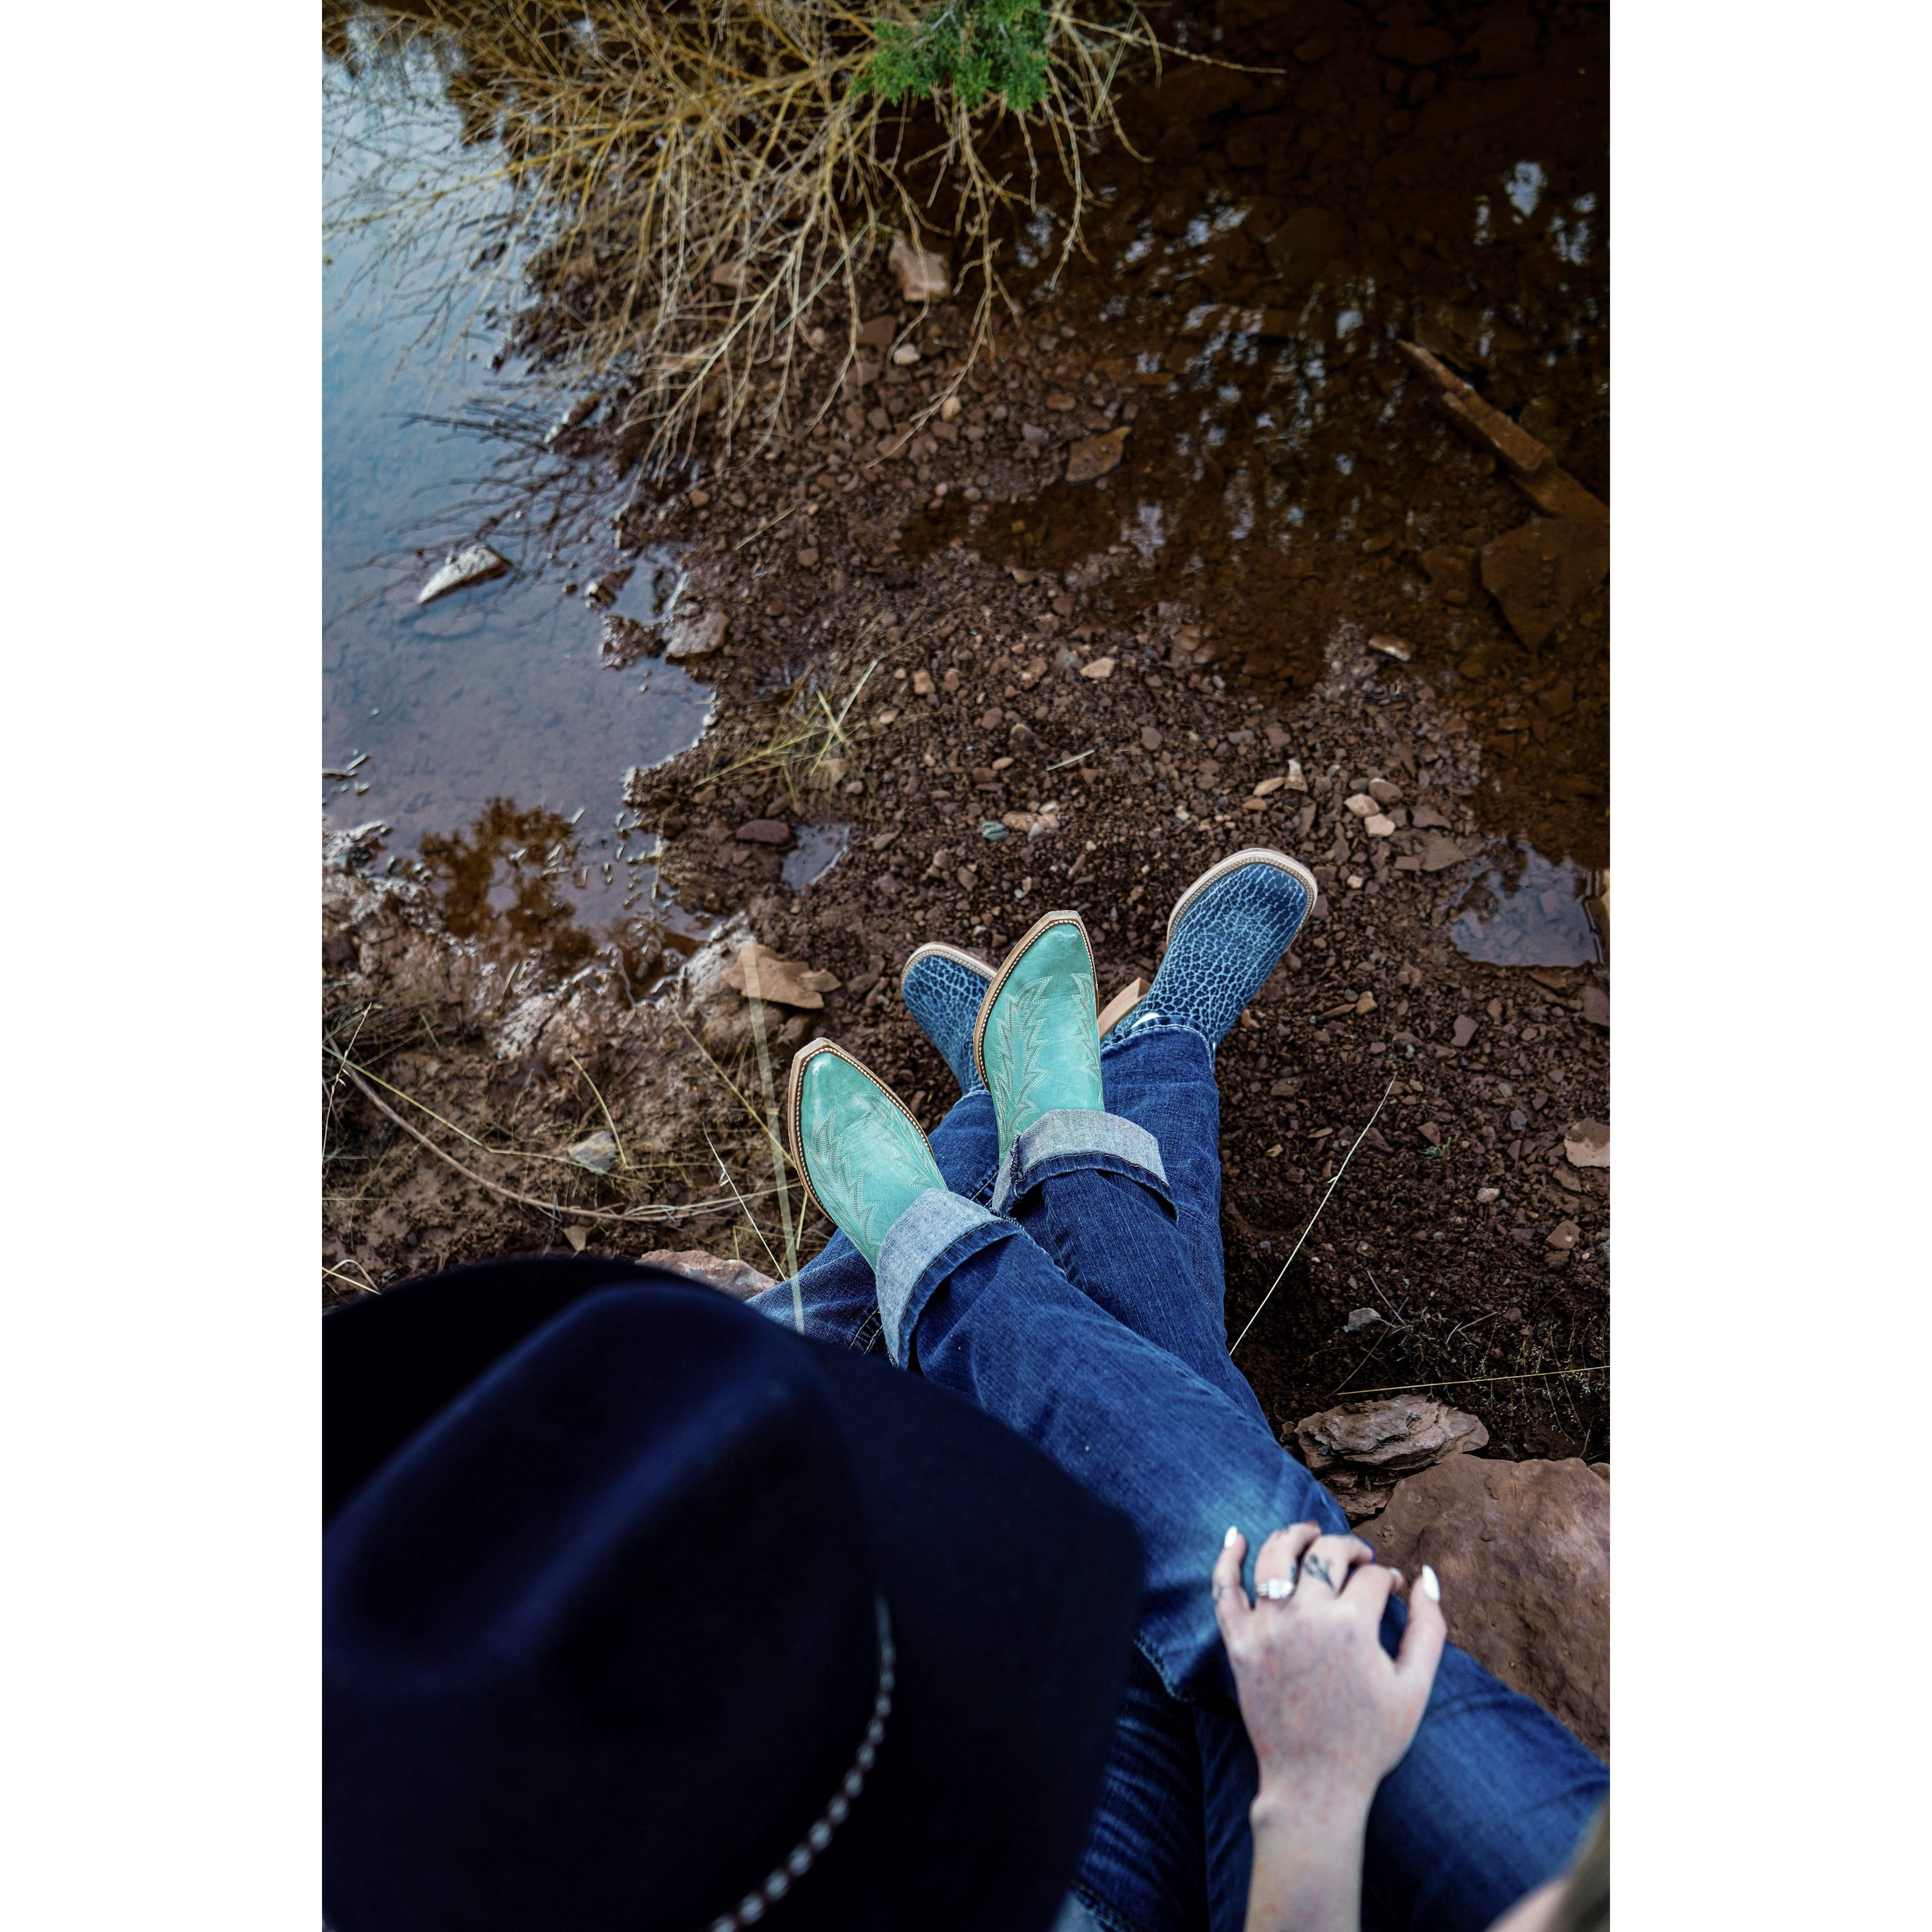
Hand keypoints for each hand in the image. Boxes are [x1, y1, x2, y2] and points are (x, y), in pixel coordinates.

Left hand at [1213, 1522, 1443, 1807]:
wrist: (1315, 1785)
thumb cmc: (1370, 1740)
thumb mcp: (1415, 1688)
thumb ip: (1429, 1628)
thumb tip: (1426, 1574)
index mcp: (1351, 1627)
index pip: (1372, 1578)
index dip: (1388, 1578)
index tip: (1393, 1588)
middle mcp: (1305, 1619)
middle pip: (1325, 1554)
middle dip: (1350, 1548)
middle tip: (1361, 1559)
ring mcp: (1266, 1629)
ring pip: (1275, 1556)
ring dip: (1295, 1535)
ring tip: (1311, 1533)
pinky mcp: (1239, 1645)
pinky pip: (1224, 1590)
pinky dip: (1227, 1558)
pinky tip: (1236, 1536)